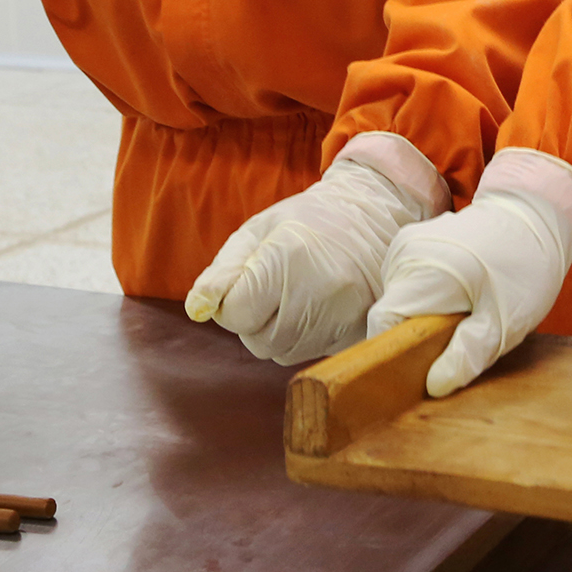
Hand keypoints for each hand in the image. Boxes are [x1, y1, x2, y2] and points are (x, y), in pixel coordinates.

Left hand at [185, 134, 444, 364]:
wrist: (375, 216)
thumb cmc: (308, 220)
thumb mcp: (258, 230)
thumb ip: (223, 272)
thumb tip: (197, 311)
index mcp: (287, 258)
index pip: (236, 315)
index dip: (232, 303)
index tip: (249, 282)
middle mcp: (318, 291)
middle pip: (258, 341)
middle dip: (255, 321)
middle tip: (273, 289)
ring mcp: (343, 315)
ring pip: (283, 353)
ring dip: (278, 332)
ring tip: (297, 295)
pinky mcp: (358, 332)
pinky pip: (311, 354)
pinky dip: (305, 337)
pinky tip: (318, 306)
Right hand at [367, 148, 571, 397]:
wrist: (535, 216)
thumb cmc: (525, 269)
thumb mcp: (504, 321)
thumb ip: (467, 354)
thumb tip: (435, 385)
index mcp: (423, 272)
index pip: (382, 325)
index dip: (395, 355)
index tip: (423, 369)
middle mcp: (405, 253)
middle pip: (390, 314)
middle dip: (417, 336)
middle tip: (460, 337)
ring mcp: (405, 242)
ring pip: (397, 299)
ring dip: (422, 314)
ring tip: (463, 310)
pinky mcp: (411, 239)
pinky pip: (406, 281)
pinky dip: (425, 295)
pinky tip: (457, 293)